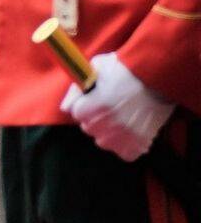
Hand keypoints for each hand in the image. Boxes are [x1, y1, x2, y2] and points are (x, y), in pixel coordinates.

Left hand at [62, 54, 176, 160]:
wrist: (157, 77)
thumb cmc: (124, 70)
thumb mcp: (95, 69)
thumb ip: (76, 91)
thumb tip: (64, 109)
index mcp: (91, 107)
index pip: (76, 113)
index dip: (85, 104)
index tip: (95, 97)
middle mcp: (104, 125)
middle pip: (89, 128)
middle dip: (95, 118)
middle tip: (111, 106)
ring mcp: (122, 136)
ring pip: (104, 142)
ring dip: (109, 133)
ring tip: (122, 118)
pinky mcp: (139, 144)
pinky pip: (125, 153)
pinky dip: (127, 145)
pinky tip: (131, 131)